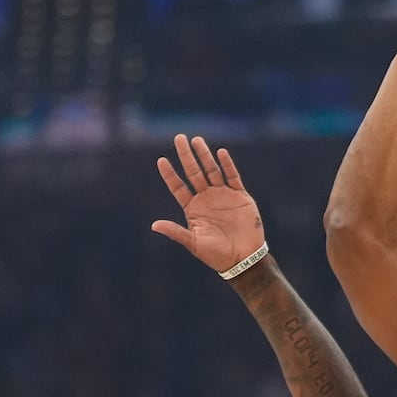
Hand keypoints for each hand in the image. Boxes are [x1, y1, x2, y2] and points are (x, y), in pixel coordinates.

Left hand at [151, 135, 266, 274]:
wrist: (243, 259)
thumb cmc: (216, 255)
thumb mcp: (194, 243)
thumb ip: (176, 232)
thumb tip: (154, 225)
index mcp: (193, 208)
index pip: (178, 187)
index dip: (170, 174)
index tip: (161, 160)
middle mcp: (206, 198)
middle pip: (194, 172)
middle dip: (186, 156)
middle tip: (179, 138)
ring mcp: (223, 195)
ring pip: (211, 170)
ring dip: (204, 155)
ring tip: (197, 140)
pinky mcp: (240, 196)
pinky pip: (232, 176)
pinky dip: (227, 165)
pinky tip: (221, 152)